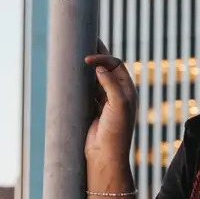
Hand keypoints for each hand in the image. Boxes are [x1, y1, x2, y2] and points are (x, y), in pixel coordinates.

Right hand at [84, 41, 137, 166]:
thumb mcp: (118, 105)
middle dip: (96, 57)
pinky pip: (87, 92)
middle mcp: (118, 94)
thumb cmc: (116, 131)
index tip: (87, 60)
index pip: (116, 65)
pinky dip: (80, 84)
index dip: (103, 58)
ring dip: (87, 70)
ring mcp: (105, 102)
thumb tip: (99, 68)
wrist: (105, 155)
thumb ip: (110, 84)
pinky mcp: (93, 110)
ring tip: (75, 58)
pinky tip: (72, 78)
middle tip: (83, 42)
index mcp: (127, 91)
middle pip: (107, 68)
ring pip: (95, 79)